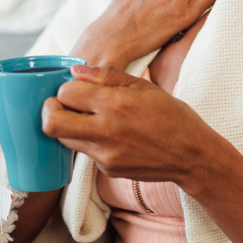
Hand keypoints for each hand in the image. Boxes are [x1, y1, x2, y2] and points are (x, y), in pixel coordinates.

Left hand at [41, 64, 219, 189]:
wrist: (192, 156)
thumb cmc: (171, 115)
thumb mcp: (143, 86)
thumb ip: (106, 76)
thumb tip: (75, 72)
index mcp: (115, 104)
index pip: (65, 93)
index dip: (66, 88)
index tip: (76, 87)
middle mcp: (106, 131)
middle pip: (51, 123)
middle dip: (50, 110)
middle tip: (63, 104)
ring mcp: (105, 155)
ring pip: (63, 139)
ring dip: (68, 126)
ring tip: (87, 117)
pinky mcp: (107, 170)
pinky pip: (85, 152)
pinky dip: (89, 140)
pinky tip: (110, 134)